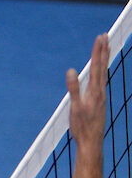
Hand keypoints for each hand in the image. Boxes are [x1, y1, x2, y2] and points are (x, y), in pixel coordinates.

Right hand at [67, 33, 108, 150]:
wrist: (92, 141)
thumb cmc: (82, 126)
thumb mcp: (75, 107)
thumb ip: (74, 88)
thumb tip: (71, 71)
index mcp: (94, 90)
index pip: (96, 66)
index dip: (97, 51)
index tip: (99, 38)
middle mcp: (100, 91)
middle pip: (102, 66)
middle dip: (102, 51)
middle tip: (104, 36)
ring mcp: (101, 96)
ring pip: (103, 73)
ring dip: (104, 59)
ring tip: (105, 49)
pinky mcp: (99, 101)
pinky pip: (101, 81)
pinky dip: (101, 71)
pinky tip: (100, 72)